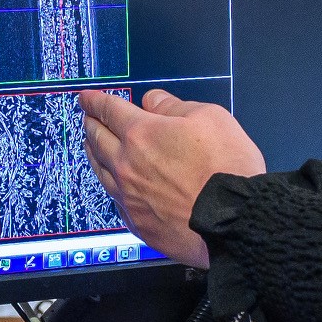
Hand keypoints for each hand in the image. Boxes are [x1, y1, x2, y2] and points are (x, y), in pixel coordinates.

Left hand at [80, 88, 264, 266]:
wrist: (235, 221)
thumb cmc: (227, 169)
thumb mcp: (210, 118)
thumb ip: (175, 107)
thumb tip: (154, 101)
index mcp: (142, 135)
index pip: (110, 111)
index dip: (96, 101)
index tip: (87, 98)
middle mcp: (127, 166)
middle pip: (98, 140)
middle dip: (91, 125)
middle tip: (86, 118)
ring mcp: (130, 198)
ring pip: (101, 172)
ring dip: (93, 155)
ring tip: (91, 146)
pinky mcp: (139, 224)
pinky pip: (116, 201)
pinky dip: (112, 187)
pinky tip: (114, 186)